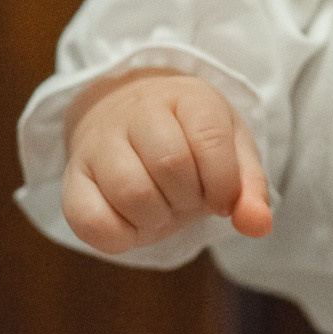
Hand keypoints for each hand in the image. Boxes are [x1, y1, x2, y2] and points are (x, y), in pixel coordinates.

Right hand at [62, 69, 271, 253]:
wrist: (126, 113)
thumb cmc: (188, 139)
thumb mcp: (230, 149)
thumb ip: (250, 188)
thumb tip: (258, 226)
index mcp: (186, 96)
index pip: (210, 141)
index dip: (223, 184)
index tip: (221, 196)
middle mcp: (138, 110)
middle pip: (171, 165)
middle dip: (189, 198)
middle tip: (188, 196)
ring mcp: (99, 142)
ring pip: (131, 192)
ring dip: (157, 217)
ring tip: (162, 206)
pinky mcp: (74, 176)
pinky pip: (89, 219)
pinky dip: (118, 237)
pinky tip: (132, 224)